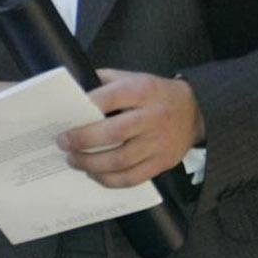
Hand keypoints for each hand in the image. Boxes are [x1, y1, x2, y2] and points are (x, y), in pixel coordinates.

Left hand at [57, 71, 201, 187]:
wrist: (194, 112)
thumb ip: (105, 81)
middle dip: (82, 140)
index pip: (112, 97)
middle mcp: (153, 117)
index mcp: (143, 91)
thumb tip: (72, 92)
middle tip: (63, 143)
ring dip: (90, 163)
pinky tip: (94, 174)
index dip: (87, 107)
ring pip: (120, 160)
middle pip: (114, 133)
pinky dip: (108, 180)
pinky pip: (131, 178)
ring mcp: (159, 143)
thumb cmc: (153, 95)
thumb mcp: (133, 78)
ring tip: (73, 160)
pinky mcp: (162, 163)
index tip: (66, 118)